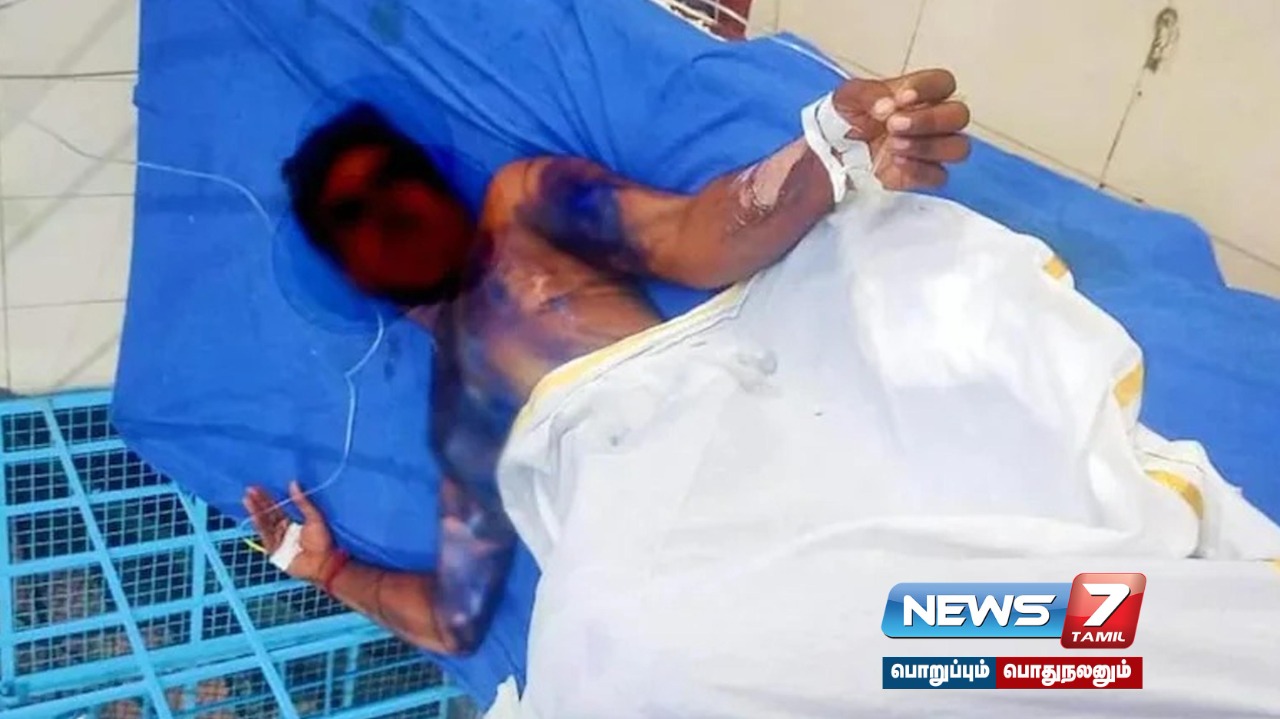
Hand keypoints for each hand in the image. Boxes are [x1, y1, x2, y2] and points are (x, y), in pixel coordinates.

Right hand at [243, 481, 335, 582]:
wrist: (323, 563)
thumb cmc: (322, 540)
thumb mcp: (314, 517)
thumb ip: (302, 502)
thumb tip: (293, 483)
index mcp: (292, 522)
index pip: (276, 508)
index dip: (267, 498)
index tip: (258, 487)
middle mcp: (282, 530)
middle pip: (268, 514)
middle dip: (258, 502)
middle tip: (249, 489)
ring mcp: (277, 540)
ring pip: (264, 523)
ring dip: (255, 511)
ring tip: (247, 499)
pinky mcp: (274, 550)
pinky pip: (265, 536)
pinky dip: (259, 525)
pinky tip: (253, 516)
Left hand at [831, 69, 970, 190]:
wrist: (831, 154)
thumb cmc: (846, 120)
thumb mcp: (849, 96)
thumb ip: (869, 94)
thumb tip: (887, 106)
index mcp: (920, 93)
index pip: (943, 82)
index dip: (927, 89)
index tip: (901, 98)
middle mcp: (933, 120)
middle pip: (959, 115)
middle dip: (928, 120)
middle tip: (894, 125)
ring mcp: (932, 149)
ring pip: (957, 147)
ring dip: (928, 146)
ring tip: (893, 145)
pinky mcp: (924, 175)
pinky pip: (939, 175)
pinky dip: (919, 169)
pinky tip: (895, 162)